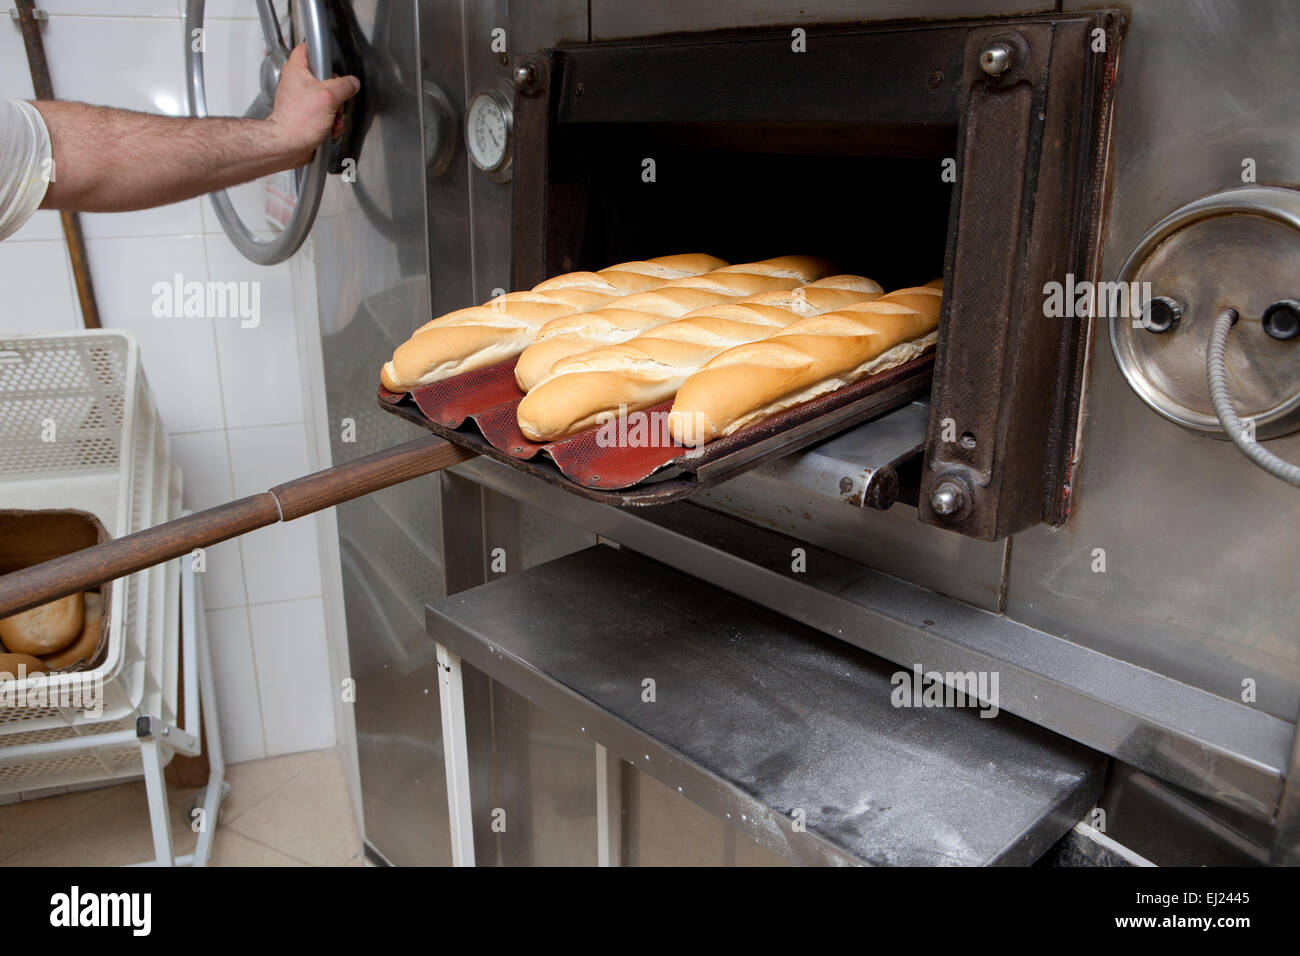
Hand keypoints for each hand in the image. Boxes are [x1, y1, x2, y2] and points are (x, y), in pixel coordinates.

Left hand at [267, 42, 359, 166]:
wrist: (287, 146)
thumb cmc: (297, 122)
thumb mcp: (328, 97)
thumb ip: (344, 86)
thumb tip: (352, 83)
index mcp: (297, 70)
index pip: (307, 48)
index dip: (321, 51)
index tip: (332, 59)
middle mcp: (296, 82)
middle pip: (326, 78)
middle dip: (337, 93)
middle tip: (335, 101)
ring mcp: (301, 99)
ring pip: (327, 98)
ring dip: (336, 111)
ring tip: (332, 119)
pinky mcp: (304, 114)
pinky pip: (324, 112)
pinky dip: (330, 121)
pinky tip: (330, 128)